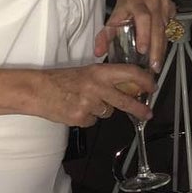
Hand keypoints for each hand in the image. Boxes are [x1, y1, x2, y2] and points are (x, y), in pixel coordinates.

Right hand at [36, 62, 154, 126]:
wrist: (39, 90)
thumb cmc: (62, 79)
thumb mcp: (88, 72)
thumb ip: (106, 79)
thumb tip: (127, 87)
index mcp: (99, 72)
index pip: (129, 73)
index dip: (144, 80)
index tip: (152, 86)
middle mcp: (97, 87)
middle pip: (125, 100)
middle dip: (139, 108)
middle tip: (148, 113)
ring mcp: (89, 104)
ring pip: (108, 112)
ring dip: (102, 109)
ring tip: (86, 101)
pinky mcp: (81, 118)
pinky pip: (93, 121)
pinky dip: (88, 117)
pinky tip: (77, 109)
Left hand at [97, 0, 177, 72]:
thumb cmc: (125, 4)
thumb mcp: (113, 16)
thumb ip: (104, 35)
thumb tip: (99, 52)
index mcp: (135, 2)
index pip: (143, 17)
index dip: (144, 34)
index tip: (142, 50)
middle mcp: (151, 0)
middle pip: (157, 26)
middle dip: (156, 48)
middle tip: (154, 66)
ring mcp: (163, 2)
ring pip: (165, 29)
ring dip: (162, 48)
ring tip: (157, 64)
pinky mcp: (171, 6)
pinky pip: (170, 27)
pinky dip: (166, 41)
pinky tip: (161, 52)